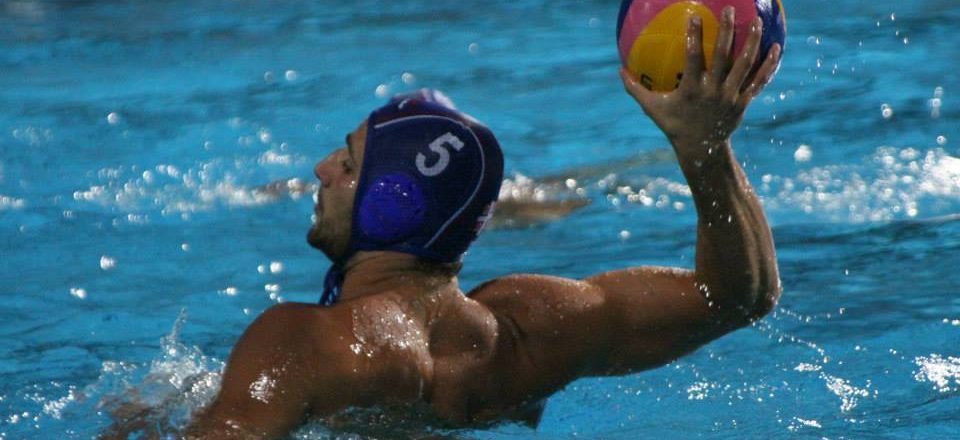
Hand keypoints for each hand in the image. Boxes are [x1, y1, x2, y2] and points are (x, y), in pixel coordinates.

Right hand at [620, 7, 780, 152]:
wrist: (701, 150)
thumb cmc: (674, 125)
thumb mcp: (653, 109)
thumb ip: (636, 89)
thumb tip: (619, 70)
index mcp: (691, 90)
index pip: (693, 58)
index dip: (694, 36)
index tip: (695, 15)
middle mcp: (713, 91)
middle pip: (723, 56)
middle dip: (727, 30)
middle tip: (730, 9)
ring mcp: (730, 97)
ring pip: (745, 65)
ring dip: (753, 42)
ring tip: (758, 21)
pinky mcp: (743, 102)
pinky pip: (759, 81)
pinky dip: (769, 64)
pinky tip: (777, 47)